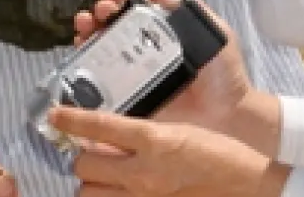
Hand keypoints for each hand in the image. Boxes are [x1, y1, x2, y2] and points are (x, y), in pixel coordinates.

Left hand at [49, 107, 289, 196]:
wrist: (249, 188)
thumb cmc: (220, 155)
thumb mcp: (180, 132)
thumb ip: (143, 135)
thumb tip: (109, 136)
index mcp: (155, 140)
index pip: (99, 126)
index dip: (70, 119)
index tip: (55, 115)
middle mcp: (144, 172)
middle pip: (84, 165)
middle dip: (83, 158)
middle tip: (93, 154)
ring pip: (89, 193)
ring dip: (91, 183)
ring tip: (104, 176)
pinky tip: (116, 190)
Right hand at [71, 0, 252, 129]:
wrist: (226, 116)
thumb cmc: (224, 75)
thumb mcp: (216, 34)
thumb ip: (192, 11)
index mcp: (163, 32)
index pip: (137, 6)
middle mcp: (143, 50)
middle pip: (113, 25)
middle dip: (100, 13)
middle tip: (99, 12)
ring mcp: (133, 74)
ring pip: (102, 49)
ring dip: (88, 34)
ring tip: (85, 28)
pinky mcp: (127, 98)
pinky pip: (100, 83)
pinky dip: (85, 68)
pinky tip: (81, 56)